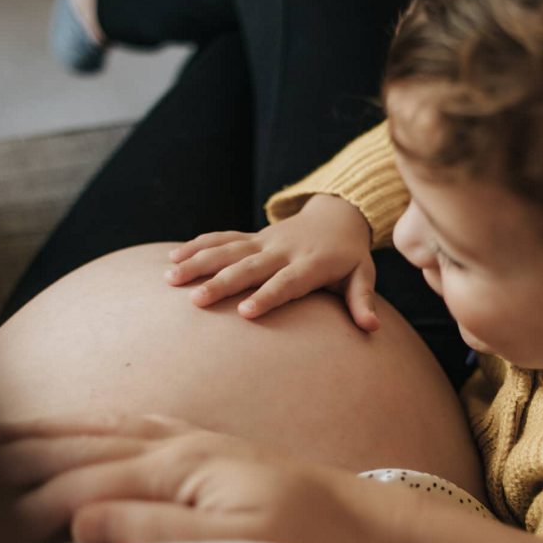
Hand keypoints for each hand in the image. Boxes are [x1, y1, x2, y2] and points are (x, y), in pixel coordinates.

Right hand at [0, 412, 403, 542]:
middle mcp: (179, 444)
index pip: (79, 485)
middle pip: (77, 446)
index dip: (23, 507)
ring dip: (44, 431)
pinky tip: (90, 424)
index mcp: (179, 467)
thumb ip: (158, 532)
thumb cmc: (313, 539)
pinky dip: (99, 424)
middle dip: (11, 455)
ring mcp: (194, 442)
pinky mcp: (210, 450)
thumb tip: (78, 521)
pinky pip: (138, 424)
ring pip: (101, 429)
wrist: (372, 519)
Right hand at [165, 195, 379, 330]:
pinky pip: (221, 238)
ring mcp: (264, 241)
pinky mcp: (252, 237)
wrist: (337, 215)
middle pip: (249, 267)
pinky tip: (171, 257)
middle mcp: (282, 250)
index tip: (245, 312)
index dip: (267, 296)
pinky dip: (197, 245)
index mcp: (310, 264)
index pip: (286, 282)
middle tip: (196, 301)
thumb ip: (363, 300)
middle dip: (222, 283)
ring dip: (198, 262)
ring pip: (227, 250)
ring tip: (170, 278)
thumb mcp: (363, 274)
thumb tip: (372, 327)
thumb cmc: (350, 256)